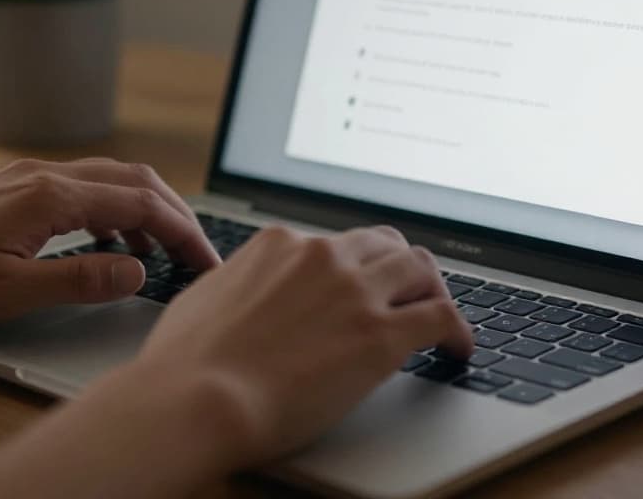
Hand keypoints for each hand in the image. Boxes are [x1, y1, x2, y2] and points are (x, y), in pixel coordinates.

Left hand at [0, 158, 217, 329]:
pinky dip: (112, 212)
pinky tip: (107, 246)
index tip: (208, 263)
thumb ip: (80, 281)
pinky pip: (82, 189)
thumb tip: (139, 273)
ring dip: (145, 211)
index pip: (142, 206)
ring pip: (109, 181)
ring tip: (162, 255)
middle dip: (176, 215)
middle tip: (199, 255)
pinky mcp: (13, 190)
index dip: (185, 234)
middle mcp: (44, 176)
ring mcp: (27, 178)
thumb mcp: (9, 293)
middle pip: (134, 182)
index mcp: (51, 197)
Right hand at [133, 225, 473, 467]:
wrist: (197, 398)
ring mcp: (355, 292)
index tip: (359, 286)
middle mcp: (322, 256)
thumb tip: (239, 294)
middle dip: (400, 269)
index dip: (353, 267)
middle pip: (385, 245)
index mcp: (279, 245)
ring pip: (420, 268)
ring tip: (440, 320)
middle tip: (408, 295)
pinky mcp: (380, 335)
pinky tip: (457, 350)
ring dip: (432, 291)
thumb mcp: (204, 299)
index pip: (334, 243)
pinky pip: (441, 317)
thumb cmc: (185, 364)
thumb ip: (236, 286)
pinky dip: (458, 330)